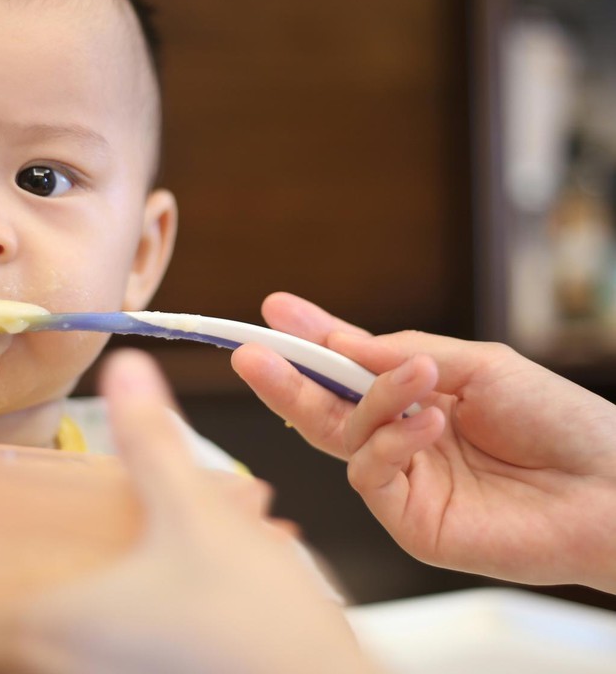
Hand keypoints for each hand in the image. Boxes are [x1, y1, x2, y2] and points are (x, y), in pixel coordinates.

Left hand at [0, 349, 369, 673]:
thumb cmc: (250, 621)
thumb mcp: (193, 510)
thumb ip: (151, 439)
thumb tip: (127, 372)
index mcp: (56, 627)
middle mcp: (72, 666)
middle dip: (2, 598)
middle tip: (15, 561)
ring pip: (60, 645)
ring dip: (75, 596)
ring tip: (106, 556)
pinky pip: (110, 647)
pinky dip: (120, 614)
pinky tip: (169, 578)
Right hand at [232, 292, 615, 592]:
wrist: (609, 488)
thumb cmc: (557, 420)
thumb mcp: (478, 365)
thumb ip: (403, 355)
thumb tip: (342, 342)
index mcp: (419, 397)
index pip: (350, 369)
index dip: (312, 340)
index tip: (275, 312)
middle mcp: (402, 438)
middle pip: (326, 409)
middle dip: (286, 378)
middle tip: (251, 351)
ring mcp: (404, 481)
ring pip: (344, 438)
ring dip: (370, 400)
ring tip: (417, 378)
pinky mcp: (409, 520)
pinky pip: (370, 475)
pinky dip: (390, 441)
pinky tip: (429, 422)